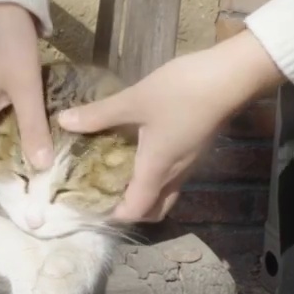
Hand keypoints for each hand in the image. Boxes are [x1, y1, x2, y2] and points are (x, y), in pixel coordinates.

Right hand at [0, 3, 54, 178]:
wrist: (1, 4)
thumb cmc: (10, 44)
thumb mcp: (26, 87)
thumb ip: (33, 127)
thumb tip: (41, 168)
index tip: (3, 179)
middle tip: (25, 175)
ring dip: (2, 148)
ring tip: (32, 156)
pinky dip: (8, 130)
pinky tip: (32, 129)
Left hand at [58, 30, 285, 221]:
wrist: (230, 78)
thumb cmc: (181, 93)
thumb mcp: (133, 101)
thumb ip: (98, 114)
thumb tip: (63, 123)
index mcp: (157, 169)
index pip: (137, 210)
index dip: (114, 216)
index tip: (90, 206)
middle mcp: (175, 173)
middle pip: (154, 207)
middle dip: (130, 208)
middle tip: (102, 192)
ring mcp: (189, 161)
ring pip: (165, 190)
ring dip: (142, 190)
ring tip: (114, 172)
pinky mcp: (195, 146)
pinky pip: (172, 172)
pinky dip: (153, 172)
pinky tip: (136, 148)